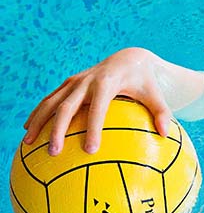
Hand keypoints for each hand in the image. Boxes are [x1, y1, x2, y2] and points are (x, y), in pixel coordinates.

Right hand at [22, 47, 172, 154]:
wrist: (129, 59)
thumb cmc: (145, 82)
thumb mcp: (156, 95)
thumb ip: (162, 112)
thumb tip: (166, 134)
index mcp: (107, 83)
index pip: (98, 109)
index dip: (93, 129)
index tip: (90, 150)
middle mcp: (86, 81)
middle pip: (67, 107)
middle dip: (58, 130)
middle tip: (54, 152)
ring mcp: (74, 81)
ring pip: (51, 102)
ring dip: (38, 121)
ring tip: (29, 143)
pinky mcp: (68, 83)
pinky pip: (49, 99)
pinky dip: (38, 113)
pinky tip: (29, 130)